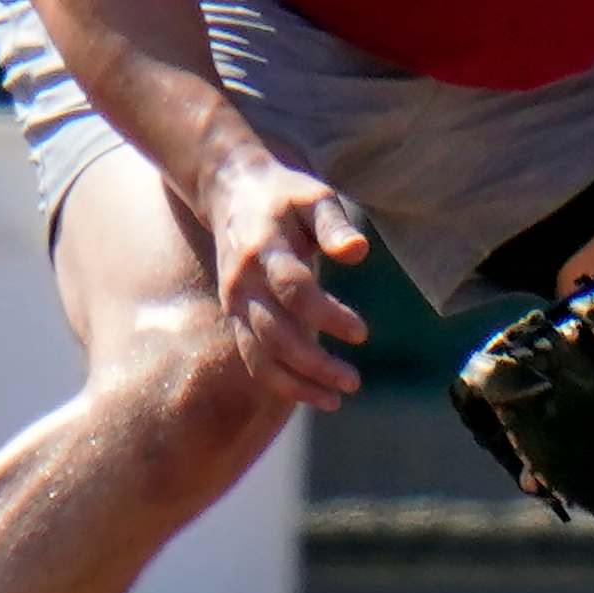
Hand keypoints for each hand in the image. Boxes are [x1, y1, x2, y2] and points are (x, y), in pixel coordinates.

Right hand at [199, 148, 369, 406]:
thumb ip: (334, 225)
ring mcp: (235, 302)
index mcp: (264, 248)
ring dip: (295, 383)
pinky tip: (313, 394)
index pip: (294, 290)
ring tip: (335, 399)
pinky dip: (280, 382)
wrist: (232, 192)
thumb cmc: (285, 196)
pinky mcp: (235, 316)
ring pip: (259, 355)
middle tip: (353, 381)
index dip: (327, 316)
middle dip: (313, 363)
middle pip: (275, 333)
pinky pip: (253, 358)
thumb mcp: (313, 197)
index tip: (362, 333)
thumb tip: (358, 252)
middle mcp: (243, 282)